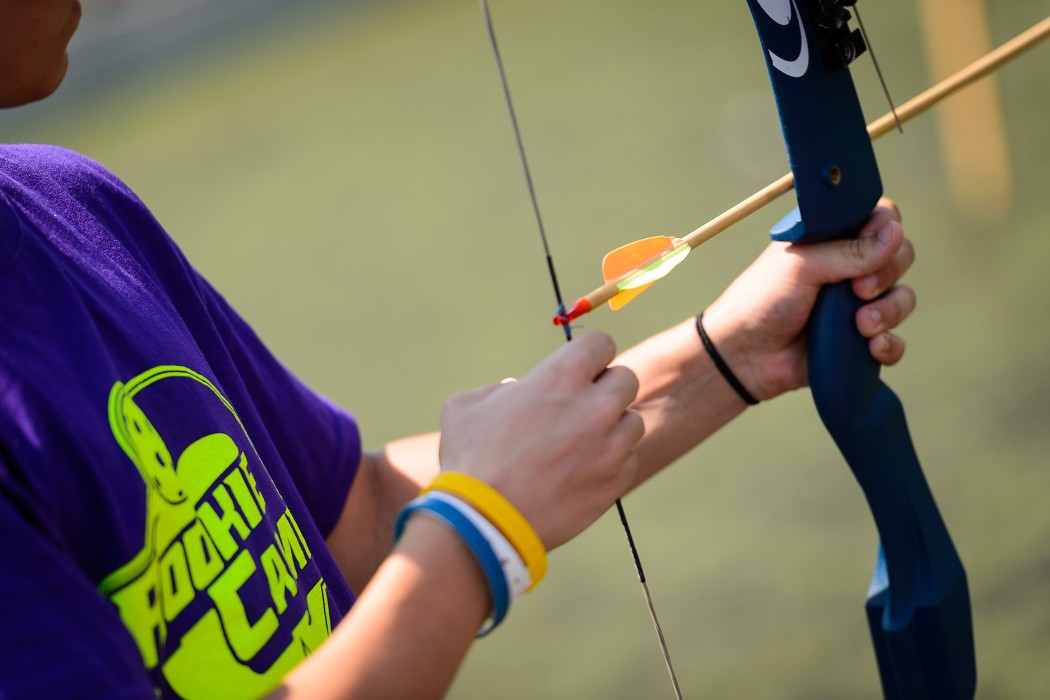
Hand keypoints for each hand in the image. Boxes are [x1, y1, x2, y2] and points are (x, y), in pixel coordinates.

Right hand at [438, 332, 642, 549]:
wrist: (485, 522)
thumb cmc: (471, 460)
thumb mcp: (465, 407)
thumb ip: (495, 389)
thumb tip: (513, 391)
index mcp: (561, 377)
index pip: (601, 344)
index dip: (591, 354)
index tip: (581, 368)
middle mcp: (595, 406)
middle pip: (626, 380)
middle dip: (606, 388)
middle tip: (582, 406)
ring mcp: (610, 446)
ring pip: (632, 422)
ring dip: (613, 427)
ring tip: (582, 443)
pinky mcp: (614, 481)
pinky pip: (628, 461)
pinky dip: (611, 463)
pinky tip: (582, 472)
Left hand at [701, 197, 914, 399]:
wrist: (744, 356)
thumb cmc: (763, 300)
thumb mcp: (802, 266)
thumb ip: (848, 251)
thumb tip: (896, 233)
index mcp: (833, 240)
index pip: (881, 217)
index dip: (886, 227)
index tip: (871, 241)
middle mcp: (850, 268)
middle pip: (901, 255)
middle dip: (888, 272)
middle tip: (858, 290)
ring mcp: (857, 305)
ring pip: (903, 298)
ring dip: (890, 311)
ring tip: (860, 326)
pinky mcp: (859, 341)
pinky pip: (895, 341)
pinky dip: (889, 345)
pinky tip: (871, 348)